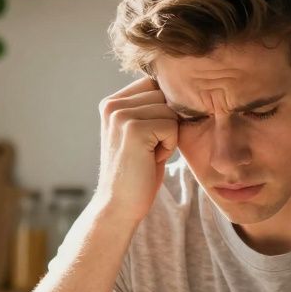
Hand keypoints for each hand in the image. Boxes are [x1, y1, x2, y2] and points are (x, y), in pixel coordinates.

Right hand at [93, 76, 178, 226]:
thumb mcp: (140, 133)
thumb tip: (180, 87)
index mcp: (111, 103)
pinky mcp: (133, 129)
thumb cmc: (137, 172)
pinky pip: (171, 126)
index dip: (162, 112)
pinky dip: (168, 146)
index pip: (154, 85)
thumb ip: (150, 108)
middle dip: (166, 124)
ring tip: (148, 155)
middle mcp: (112, 105)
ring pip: (170, 111)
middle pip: (164, 96)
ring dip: (168, 136)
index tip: (147, 139)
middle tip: (147, 150)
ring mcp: (120, 116)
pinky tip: (150, 160)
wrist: (119, 206)